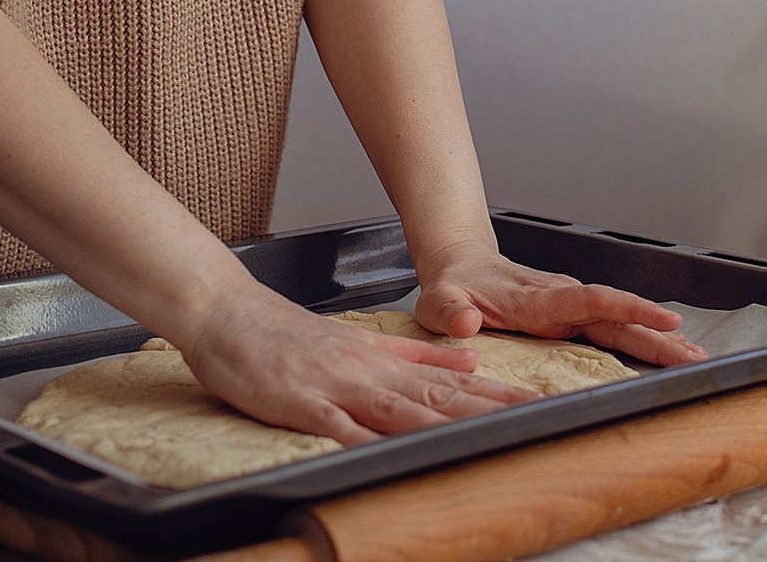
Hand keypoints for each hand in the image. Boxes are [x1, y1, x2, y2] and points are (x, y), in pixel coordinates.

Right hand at [176, 282, 539, 445]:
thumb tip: (469, 361)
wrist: (229, 313)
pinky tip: (384, 453)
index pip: (450, 383)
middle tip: (532, 421)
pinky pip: (335, 426)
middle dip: (486, 412)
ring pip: (397, 410)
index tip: (537, 406)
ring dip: (441, 426)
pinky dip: (361, 440)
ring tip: (482, 439)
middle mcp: (368, 373)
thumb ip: (416, 355)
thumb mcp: (363, 340)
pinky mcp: (299, 402)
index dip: (495, 396)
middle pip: (436, 397)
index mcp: (384, 362)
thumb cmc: (290, 334)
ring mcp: (335, 387)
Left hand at [412, 241, 707, 365]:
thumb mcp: (438, 301)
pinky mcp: (573, 315)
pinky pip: (613, 325)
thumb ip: (450, 312)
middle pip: (618, 316)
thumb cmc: (453, 287)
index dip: (629, 309)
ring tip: (693, 357)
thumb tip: (466, 323)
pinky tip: (667, 350)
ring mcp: (570, 307)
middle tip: (695, 356)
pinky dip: (643, 337)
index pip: (592, 300)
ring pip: (621, 321)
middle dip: (658, 334)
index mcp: (537, 299)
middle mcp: (562, 300)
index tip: (664, 319)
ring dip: (658, 339)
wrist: (462, 265)